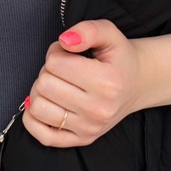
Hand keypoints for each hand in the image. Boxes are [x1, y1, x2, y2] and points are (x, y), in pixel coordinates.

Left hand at [22, 19, 145, 147]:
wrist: (136, 84)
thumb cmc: (118, 58)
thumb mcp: (109, 33)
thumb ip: (88, 30)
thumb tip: (65, 40)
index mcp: (107, 82)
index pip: (55, 63)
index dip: (56, 52)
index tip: (69, 54)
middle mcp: (99, 110)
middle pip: (44, 84)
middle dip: (48, 71)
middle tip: (65, 69)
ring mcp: (89, 128)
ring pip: (38, 108)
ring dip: (41, 92)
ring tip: (58, 85)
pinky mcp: (81, 140)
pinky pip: (42, 136)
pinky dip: (33, 119)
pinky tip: (46, 104)